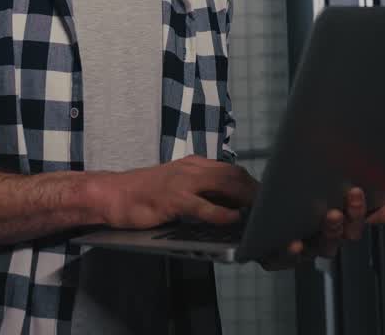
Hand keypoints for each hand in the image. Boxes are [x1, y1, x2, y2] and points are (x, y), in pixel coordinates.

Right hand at [91, 155, 258, 229]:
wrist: (112, 194)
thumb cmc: (144, 194)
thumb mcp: (177, 187)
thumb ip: (201, 191)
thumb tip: (229, 206)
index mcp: (194, 165)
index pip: (231, 170)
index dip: (251, 183)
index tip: (265, 197)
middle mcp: (191, 169)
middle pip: (233, 174)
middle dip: (255, 190)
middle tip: (272, 207)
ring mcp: (181, 182)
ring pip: (223, 184)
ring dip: (245, 198)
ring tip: (260, 212)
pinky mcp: (171, 199)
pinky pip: (201, 205)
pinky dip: (220, 212)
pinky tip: (233, 219)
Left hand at [260, 188, 384, 270]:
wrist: (260, 213)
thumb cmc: (302, 208)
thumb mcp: (334, 203)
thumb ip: (370, 209)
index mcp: (334, 233)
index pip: (352, 228)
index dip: (358, 213)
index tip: (357, 191)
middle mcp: (317, 245)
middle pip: (334, 241)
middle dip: (341, 224)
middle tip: (344, 204)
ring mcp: (297, 253)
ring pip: (312, 250)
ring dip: (323, 235)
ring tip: (328, 217)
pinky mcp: (274, 257)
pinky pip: (282, 259)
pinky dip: (289, 252)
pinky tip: (293, 242)